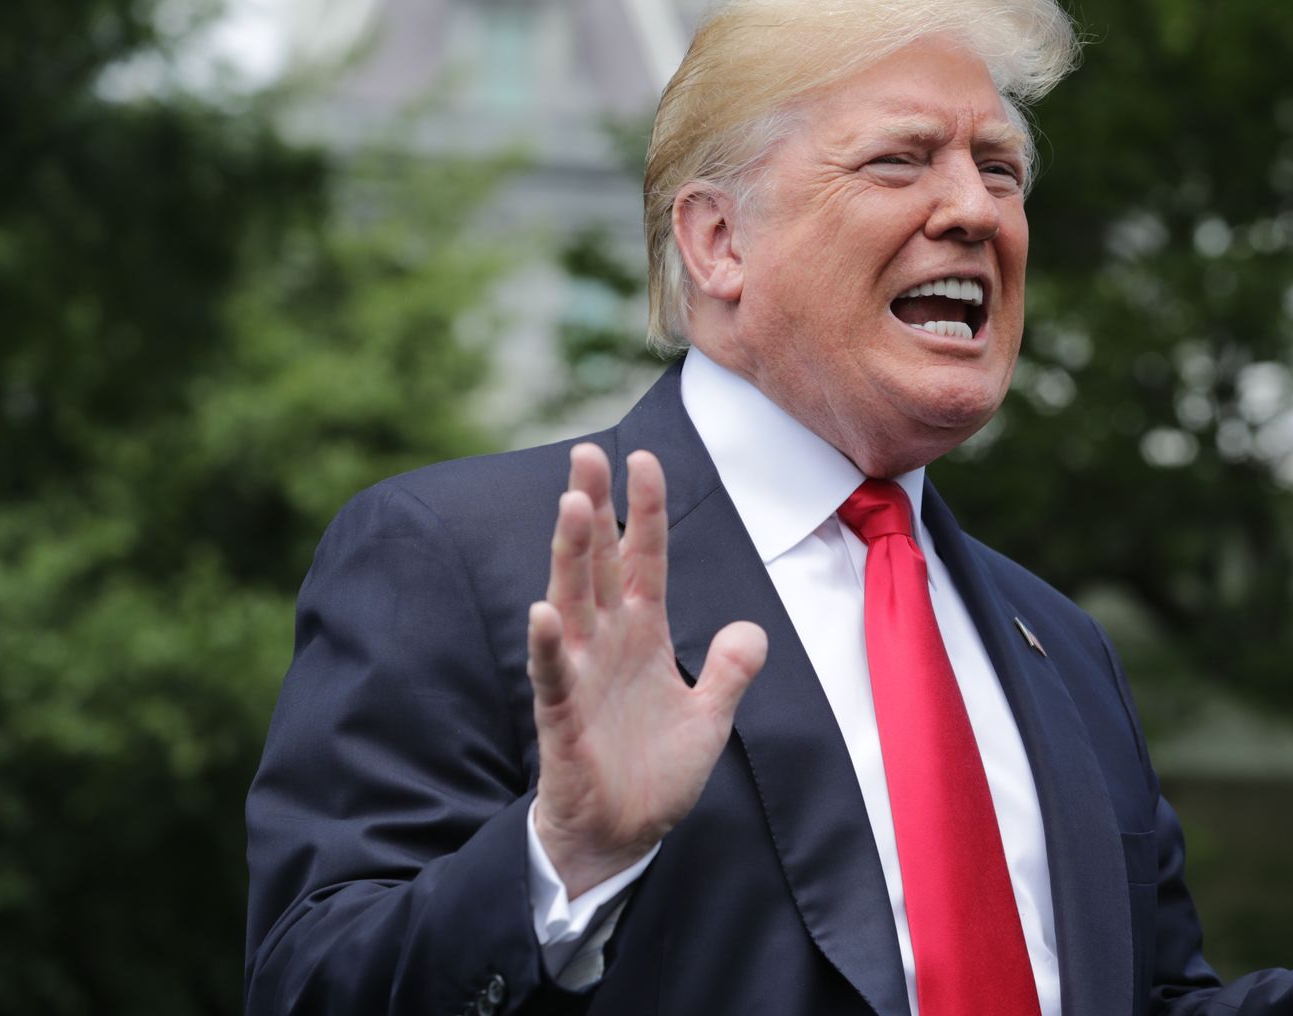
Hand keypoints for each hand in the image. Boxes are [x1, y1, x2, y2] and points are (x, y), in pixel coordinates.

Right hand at [527, 444, 767, 896]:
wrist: (620, 840)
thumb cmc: (654, 776)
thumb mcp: (710, 719)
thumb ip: (730, 671)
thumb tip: (751, 627)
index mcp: (643, 636)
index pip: (644, 559)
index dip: (646, 511)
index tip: (644, 457)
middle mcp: (608, 644)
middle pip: (598, 563)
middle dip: (593, 508)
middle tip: (586, 452)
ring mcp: (581, 676)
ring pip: (572, 602)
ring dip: (569, 554)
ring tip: (569, 503)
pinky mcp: (562, 719)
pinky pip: (552, 675)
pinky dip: (547, 645)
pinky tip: (542, 612)